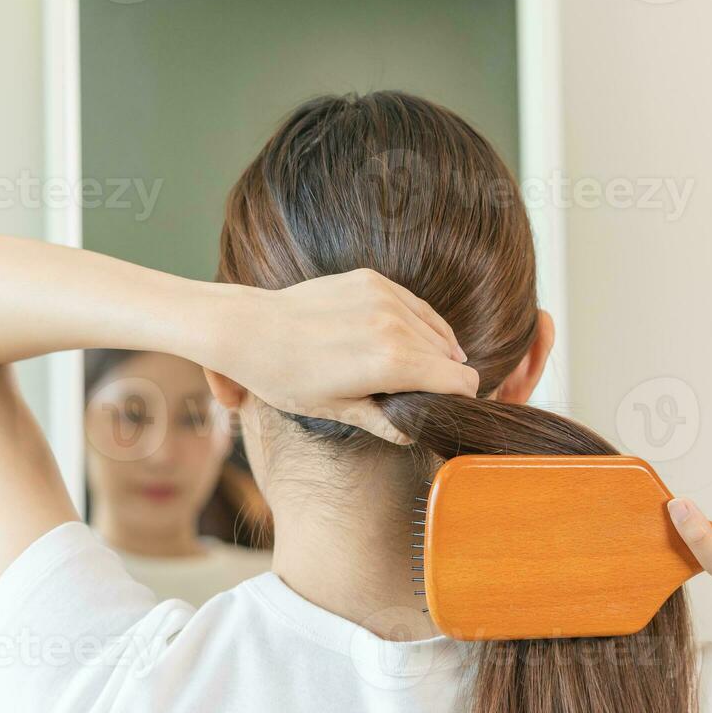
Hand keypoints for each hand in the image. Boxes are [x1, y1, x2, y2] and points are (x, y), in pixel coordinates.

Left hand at [219, 269, 479, 443]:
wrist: (251, 329)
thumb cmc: (287, 377)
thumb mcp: (336, 410)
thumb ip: (384, 421)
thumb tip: (414, 431)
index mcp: (392, 363)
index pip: (460, 381)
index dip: (461, 398)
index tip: (449, 407)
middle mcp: (395, 325)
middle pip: (450, 357)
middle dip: (444, 376)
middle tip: (425, 394)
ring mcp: (384, 297)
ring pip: (436, 329)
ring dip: (433, 350)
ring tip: (416, 370)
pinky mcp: (372, 280)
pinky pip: (414, 305)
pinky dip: (417, 324)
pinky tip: (409, 339)